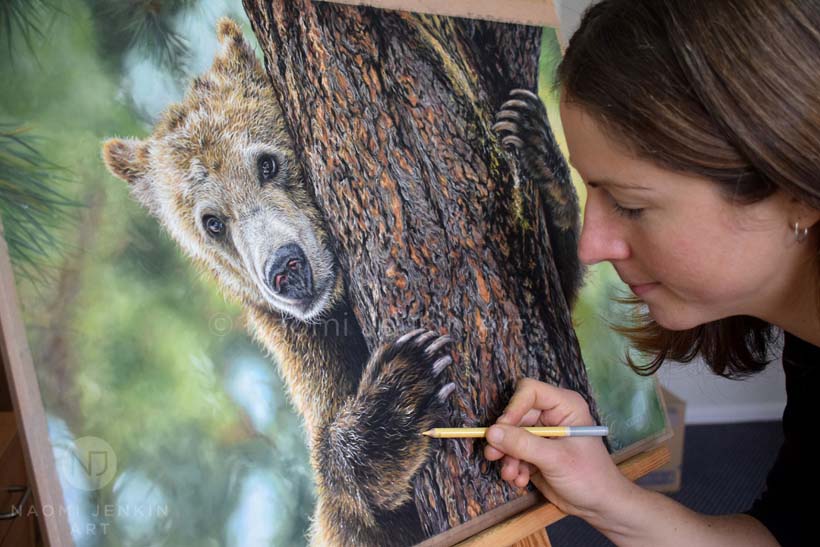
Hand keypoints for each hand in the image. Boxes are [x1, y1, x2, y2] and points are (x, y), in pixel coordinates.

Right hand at [483, 378, 631, 519]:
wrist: (600, 506)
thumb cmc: (589, 477)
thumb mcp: (555, 459)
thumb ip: (523, 444)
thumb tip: (491, 432)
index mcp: (564, 406)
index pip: (529, 391)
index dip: (513, 407)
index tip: (501, 429)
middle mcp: (551, 415)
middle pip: (515, 416)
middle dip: (506, 439)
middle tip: (494, 456)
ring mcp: (542, 434)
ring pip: (511, 436)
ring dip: (508, 456)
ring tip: (511, 475)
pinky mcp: (535, 452)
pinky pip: (514, 452)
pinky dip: (513, 466)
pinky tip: (521, 480)